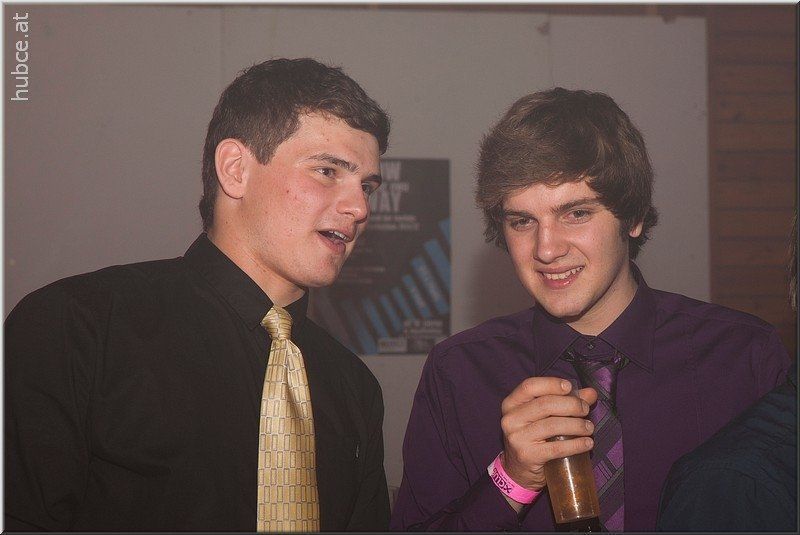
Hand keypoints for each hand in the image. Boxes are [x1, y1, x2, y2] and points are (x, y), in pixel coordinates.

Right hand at [500, 377, 597, 491]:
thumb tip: (591, 393)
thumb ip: (566, 401)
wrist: (520, 470)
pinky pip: (556, 448)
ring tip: (589, 427)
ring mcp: (517, 438)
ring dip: (576, 425)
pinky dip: (576, 445)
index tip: (570, 387)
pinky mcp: (528, 455)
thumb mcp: (544, 416)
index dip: (551, 383)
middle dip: (570, 405)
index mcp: (511, 404)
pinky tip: (587, 443)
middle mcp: (510, 419)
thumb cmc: (534, 437)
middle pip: (544, 404)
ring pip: (552, 425)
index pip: (529, 386)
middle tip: (585, 410)